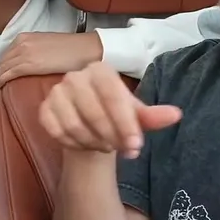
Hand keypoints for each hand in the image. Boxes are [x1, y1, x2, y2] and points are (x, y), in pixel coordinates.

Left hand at [0, 32, 102, 89]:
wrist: (84, 49)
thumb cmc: (71, 49)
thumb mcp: (46, 45)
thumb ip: (34, 50)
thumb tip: (29, 62)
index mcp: (25, 37)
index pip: (6, 53)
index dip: (1, 64)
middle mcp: (21, 43)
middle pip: (2, 60)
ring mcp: (24, 53)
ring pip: (3, 67)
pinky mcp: (28, 65)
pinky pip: (8, 73)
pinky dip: (1, 80)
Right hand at [38, 61, 181, 158]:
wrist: (90, 126)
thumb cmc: (116, 116)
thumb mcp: (137, 117)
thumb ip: (153, 116)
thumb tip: (176, 115)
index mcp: (100, 69)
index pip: (113, 96)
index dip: (125, 123)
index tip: (136, 147)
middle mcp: (75, 76)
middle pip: (94, 112)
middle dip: (111, 137)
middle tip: (122, 150)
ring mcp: (56, 92)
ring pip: (74, 125)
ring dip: (93, 143)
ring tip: (106, 146)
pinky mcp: (43, 110)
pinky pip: (58, 132)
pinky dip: (74, 144)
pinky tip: (85, 146)